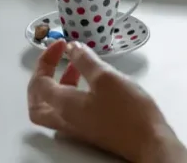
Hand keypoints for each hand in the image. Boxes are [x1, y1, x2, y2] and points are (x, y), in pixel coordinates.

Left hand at [28, 41, 186, 162]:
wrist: (149, 142)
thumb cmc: (127, 110)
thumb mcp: (106, 77)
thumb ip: (85, 60)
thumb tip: (71, 47)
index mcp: (63, 106)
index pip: (39, 83)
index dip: (46, 60)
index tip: (61, 44)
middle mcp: (65, 119)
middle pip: (37, 101)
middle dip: (41, 77)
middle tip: (53, 61)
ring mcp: (77, 127)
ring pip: (52, 106)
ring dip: (56, 84)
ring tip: (75, 66)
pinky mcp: (90, 129)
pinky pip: (67, 110)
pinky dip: (69, 93)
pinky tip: (88, 82)